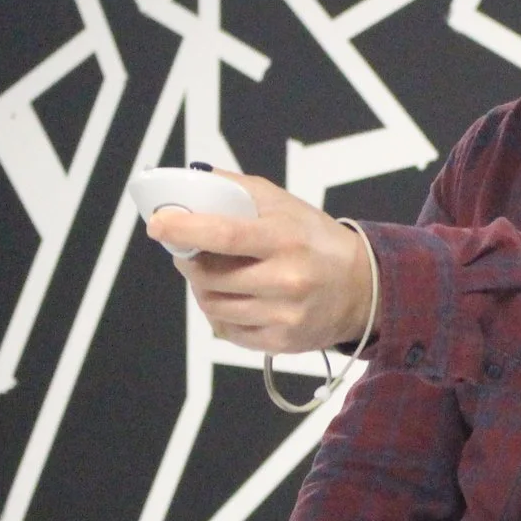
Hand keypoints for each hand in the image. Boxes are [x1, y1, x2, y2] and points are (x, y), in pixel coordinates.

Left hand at [148, 174, 373, 353]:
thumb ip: (238, 189)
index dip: (185, 228)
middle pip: (209, 276)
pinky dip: (220, 314)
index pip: (224, 234)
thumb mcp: (285, 204)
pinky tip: (233, 299)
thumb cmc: (316, 240)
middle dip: (188, 261)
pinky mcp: (281, 342)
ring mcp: (284, 315)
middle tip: (188, 251)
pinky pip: (228, 331)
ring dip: (201, 289)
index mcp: (285, 238)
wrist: (363, 287)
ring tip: (212, 275)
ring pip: (213, 306)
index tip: (158, 224)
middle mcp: (287, 279)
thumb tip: (192, 178)